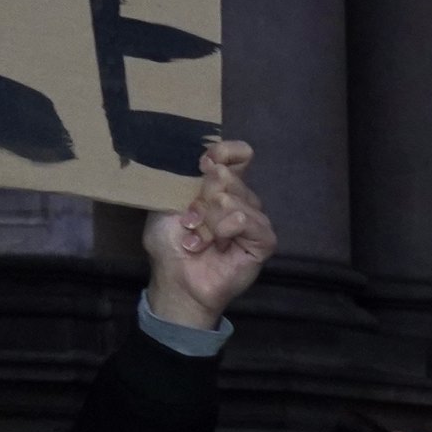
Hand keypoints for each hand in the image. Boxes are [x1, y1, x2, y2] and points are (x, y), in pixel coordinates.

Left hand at [143, 138, 274, 329]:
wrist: (176, 278)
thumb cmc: (169, 243)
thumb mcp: (169, 201)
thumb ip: (189, 178)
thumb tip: (214, 161)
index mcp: (220, 186)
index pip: (238, 155)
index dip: (225, 152)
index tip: (204, 163)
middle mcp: (240, 200)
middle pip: (231, 176)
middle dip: (203, 197)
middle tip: (189, 220)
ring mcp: (254, 221)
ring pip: (236, 200)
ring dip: (209, 219)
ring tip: (196, 237)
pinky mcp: (263, 242)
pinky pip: (250, 221)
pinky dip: (227, 228)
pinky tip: (216, 243)